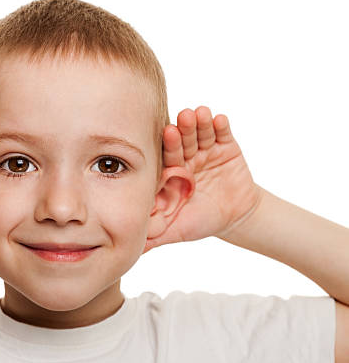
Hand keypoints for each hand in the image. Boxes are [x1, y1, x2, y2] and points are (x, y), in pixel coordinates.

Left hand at [143, 106, 263, 252]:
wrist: (234, 218)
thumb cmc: (199, 222)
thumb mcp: (176, 230)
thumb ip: (154, 235)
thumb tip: (129, 249)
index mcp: (170, 172)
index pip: (168, 156)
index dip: (169, 146)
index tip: (167, 132)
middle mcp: (185, 157)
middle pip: (184, 140)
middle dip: (184, 130)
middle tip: (183, 118)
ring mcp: (205, 150)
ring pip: (201, 133)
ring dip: (200, 123)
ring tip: (200, 113)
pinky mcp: (226, 147)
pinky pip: (223, 134)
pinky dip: (221, 126)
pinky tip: (219, 118)